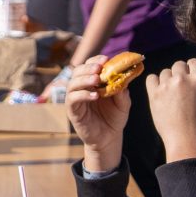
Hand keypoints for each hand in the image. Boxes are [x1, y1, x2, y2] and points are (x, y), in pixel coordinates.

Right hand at [64, 54, 129, 168]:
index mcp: (93, 82)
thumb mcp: (123, 103)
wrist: (109, 138)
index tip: (106, 59)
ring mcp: (75, 99)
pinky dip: (82, 95)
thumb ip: (122, 91)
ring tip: (97, 80)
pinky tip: (94, 96)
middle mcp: (82, 88)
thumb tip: (122, 77)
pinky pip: (72, 100)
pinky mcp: (73, 111)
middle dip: (88, 67)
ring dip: (84, 79)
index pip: (90, 65)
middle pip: (78, 71)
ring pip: (72, 84)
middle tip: (99, 68)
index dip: (96, 60)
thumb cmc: (115, 118)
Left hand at [144, 60, 195, 162]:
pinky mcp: (155, 93)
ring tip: (170, 96)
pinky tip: (159, 94)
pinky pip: (151, 78)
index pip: (193, 62)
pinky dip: (154, 84)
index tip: (189, 79)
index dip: (190, 70)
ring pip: (165, 72)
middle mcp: (183, 79)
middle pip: (178, 65)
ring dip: (167, 80)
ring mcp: (168, 85)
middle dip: (178, 74)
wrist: (186, 139)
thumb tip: (192, 74)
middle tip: (179, 89)